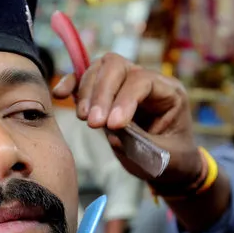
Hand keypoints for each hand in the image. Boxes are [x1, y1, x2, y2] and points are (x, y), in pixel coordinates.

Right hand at [53, 53, 200, 187]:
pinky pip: (85, 79)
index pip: (142, 81)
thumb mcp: (165, 157)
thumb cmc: (173, 161)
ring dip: (87, 92)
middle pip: (117, 67)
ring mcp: (125, 84)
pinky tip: (60, 94)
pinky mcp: (106, 94)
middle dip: (102, 93)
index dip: (124, 99)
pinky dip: (72, 84)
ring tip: (84, 119)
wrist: (170, 166)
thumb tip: (112, 133)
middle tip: (94, 123)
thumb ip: (142, 142)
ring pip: (99, 69)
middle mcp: (146, 81)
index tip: (112, 126)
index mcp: (169, 92)